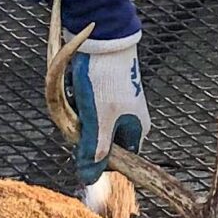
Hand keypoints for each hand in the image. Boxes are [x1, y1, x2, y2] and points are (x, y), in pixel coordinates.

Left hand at [64, 33, 148, 188]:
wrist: (104, 39)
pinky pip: (89, 105)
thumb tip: (90, 178)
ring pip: (92, 122)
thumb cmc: (105, 79)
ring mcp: (120, 104)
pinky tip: (80, 84)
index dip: (96, 156)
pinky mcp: (108, 90)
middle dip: (85, 130)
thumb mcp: (98, 119)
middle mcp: (131, 119)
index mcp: (136, 130)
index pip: (115, 159)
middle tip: (81, 112)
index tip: (85, 141)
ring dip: (81, 113)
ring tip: (81, 94)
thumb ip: (94, 149)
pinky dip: (80, 99)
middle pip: (100, 140)